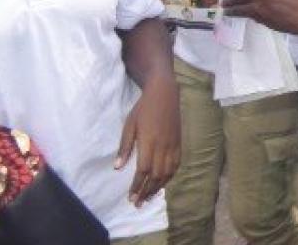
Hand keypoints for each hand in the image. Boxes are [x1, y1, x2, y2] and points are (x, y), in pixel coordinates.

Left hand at [117, 76, 180, 205]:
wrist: (165, 94)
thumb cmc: (143, 108)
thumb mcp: (129, 125)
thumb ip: (125, 147)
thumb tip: (118, 167)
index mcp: (149, 142)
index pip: (143, 170)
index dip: (137, 186)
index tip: (131, 197)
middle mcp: (163, 147)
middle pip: (156, 175)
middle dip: (146, 191)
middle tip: (138, 203)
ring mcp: (173, 145)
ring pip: (167, 172)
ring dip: (158, 187)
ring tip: (149, 197)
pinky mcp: (179, 143)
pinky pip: (176, 164)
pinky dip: (170, 176)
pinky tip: (163, 183)